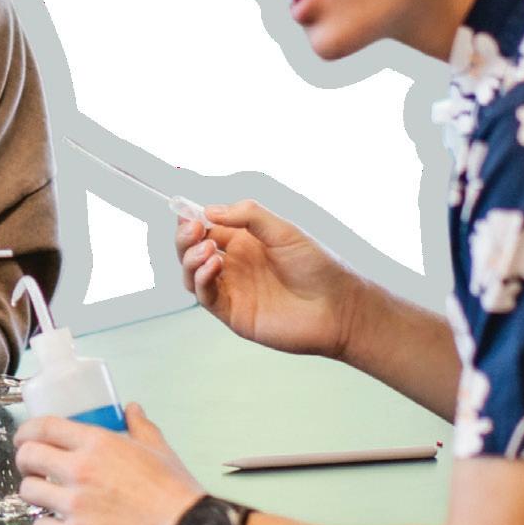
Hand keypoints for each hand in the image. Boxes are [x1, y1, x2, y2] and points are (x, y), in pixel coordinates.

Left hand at [15, 404, 204, 524]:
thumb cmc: (175, 494)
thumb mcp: (159, 450)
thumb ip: (140, 426)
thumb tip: (132, 409)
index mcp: (98, 444)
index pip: (45, 427)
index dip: (27, 430)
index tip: (25, 437)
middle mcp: (80, 471)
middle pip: (28, 456)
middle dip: (25, 460)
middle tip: (32, 466)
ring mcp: (75, 505)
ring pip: (28, 492)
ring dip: (34, 493)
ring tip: (45, 496)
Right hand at [177, 200, 363, 359]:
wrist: (338, 306)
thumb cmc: (317, 266)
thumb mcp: (283, 230)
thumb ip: (249, 216)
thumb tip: (210, 210)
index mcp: (244, 242)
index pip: (206, 228)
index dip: (191, 219)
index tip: (185, 212)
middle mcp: (234, 265)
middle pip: (193, 251)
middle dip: (185, 239)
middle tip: (193, 229)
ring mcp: (232, 290)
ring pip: (192, 274)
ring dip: (190, 260)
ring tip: (207, 250)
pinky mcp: (233, 314)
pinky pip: (206, 297)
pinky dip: (202, 280)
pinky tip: (215, 266)